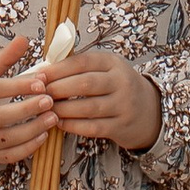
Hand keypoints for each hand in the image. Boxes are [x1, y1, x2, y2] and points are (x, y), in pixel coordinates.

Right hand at [0, 34, 55, 170]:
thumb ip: (2, 60)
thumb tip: (24, 39)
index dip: (17, 86)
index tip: (41, 81)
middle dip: (25, 109)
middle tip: (49, 100)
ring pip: (4, 139)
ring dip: (31, 130)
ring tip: (52, 118)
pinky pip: (7, 156)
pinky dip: (26, 148)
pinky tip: (43, 136)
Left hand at [41, 45, 163, 151]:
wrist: (150, 111)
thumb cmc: (117, 87)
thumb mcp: (106, 69)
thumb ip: (80, 67)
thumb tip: (43, 70)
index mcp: (113, 62)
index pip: (83, 62)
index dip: (58, 69)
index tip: (39, 75)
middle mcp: (121, 82)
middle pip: (85, 84)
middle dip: (58, 89)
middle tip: (39, 93)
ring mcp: (123, 105)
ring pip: (88, 108)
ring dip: (63, 109)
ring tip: (45, 109)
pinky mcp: (121, 126)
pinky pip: (93, 127)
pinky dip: (73, 126)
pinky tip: (59, 123)